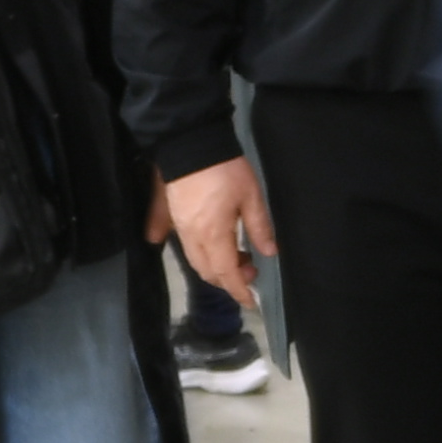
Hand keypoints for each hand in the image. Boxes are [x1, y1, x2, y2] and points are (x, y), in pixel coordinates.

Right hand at [165, 157, 277, 311]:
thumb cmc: (224, 168)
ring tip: (238, 254)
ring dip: (216, 267)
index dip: (239, 291)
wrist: (189, 141)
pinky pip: (184, 245)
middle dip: (229, 279)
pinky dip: (200, 254)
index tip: (251, 302)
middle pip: (208, 271)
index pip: (226, 274)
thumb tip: (269, 252)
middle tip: (252, 268)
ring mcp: (179, 228)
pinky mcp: (172, 217)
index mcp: (213, 235)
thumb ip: (260, 227)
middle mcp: (192, 237)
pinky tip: (210, 247)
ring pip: (196, 261)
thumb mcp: (251, 196)